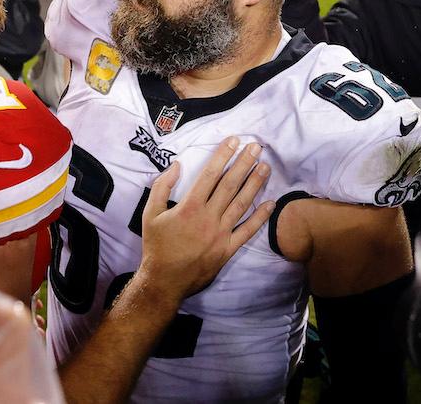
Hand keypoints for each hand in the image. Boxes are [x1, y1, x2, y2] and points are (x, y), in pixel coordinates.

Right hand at [139, 137, 274, 302]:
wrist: (164, 280)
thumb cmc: (156, 246)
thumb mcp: (149, 214)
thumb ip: (162, 187)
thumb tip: (177, 165)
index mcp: (189, 207)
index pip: (210, 175)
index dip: (223, 155)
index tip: (234, 141)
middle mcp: (208, 217)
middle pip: (230, 185)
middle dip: (244, 163)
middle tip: (256, 147)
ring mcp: (220, 234)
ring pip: (242, 204)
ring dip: (255, 184)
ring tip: (265, 166)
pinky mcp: (228, 249)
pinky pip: (247, 231)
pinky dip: (260, 217)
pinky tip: (271, 203)